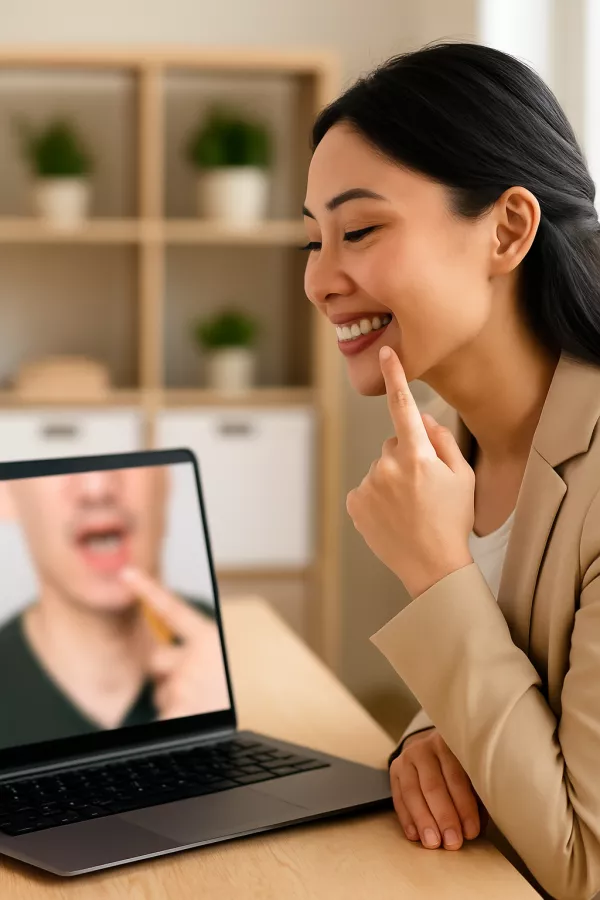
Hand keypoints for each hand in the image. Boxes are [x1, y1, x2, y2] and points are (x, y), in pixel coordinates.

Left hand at [120, 567, 229, 719]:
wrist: (259, 717)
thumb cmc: (241, 691)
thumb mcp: (226, 659)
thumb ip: (199, 651)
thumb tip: (164, 655)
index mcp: (210, 639)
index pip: (172, 610)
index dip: (147, 590)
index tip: (127, 574)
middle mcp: (196, 658)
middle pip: (156, 658)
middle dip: (165, 671)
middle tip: (193, 687)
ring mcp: (186, 685)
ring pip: (160, 691)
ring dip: (174, 700)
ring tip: (201, 706)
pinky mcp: (179, 713)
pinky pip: (160, 717)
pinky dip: (172, 722)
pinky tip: (190, 722)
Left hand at [346, 346, 474, 598]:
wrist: (432, 566)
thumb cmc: (453, 520)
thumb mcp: (463, 477)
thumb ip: (443, 441)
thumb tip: (423, 418)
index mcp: (418, 456)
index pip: (404, 407)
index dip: (395, 377)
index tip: (386, 353)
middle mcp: (388, 466)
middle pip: (394, 444)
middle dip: (407, 457)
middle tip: (424, 488)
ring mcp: (368, 485)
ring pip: (380, 467)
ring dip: (392, 479)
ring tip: (411, 508)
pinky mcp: (355, 503)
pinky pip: (367, 487)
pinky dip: (377, 497)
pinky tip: (394, 516)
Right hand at [391, 728, 488, 849]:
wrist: (432, 750)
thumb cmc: (460, 768)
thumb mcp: (471, 774)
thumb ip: (476, 797)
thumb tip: (474, 828)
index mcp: (450, 745)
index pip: (457, 778)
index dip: (464, 807)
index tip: (471, 832)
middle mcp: (426, 748)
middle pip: (433, 786)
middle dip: (443, 817)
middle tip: (452, 842)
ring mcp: (407, 757)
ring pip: (413, 792)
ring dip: (423, 821)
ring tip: (433, 842)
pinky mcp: (395, 770)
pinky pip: (398, 797)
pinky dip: (407, 819)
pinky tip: (415, 836)